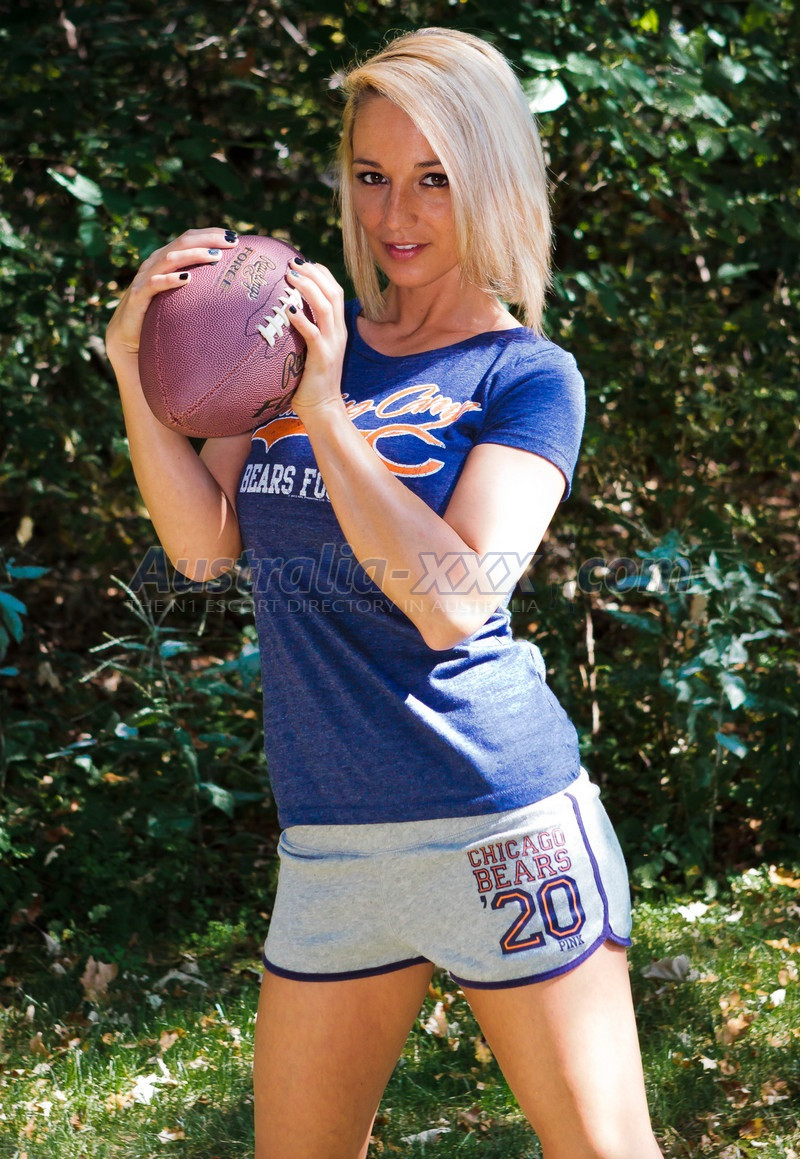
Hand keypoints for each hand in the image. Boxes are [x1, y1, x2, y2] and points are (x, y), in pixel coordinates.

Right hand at [105, 227, 239, 366]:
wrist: (128, 334)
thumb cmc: (158, 313)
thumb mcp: (179, 295)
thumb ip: (196, 285)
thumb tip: (229, 286)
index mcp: (165, 259)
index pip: (189, 238)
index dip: (210, 234)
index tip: (234, 237)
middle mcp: (155, 263)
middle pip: (182, 242)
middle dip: (207, 239)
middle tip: (231, 242)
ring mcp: (146, 277)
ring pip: (170, 258)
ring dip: (194, 255)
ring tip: (215, 256)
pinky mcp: (138, 294)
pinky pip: (154, 283)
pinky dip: (171, 279)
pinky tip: (187, 278)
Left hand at [282, 259, 347, 417]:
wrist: (323, 409)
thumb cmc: (309, 382)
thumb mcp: (308, 351)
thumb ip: (302, 332)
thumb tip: (280, 315)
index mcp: (336, 329)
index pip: (335, 291)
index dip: (320, 273)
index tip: (302, 263)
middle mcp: (338, 333)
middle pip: (332, 292)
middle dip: (313, 273)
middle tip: (292, 263)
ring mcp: (332, 344)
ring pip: (326, 306)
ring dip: (308, 288)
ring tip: (290, 277)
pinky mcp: (323, 358)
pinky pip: (314, 333)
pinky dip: (302, 318)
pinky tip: (288, 309)